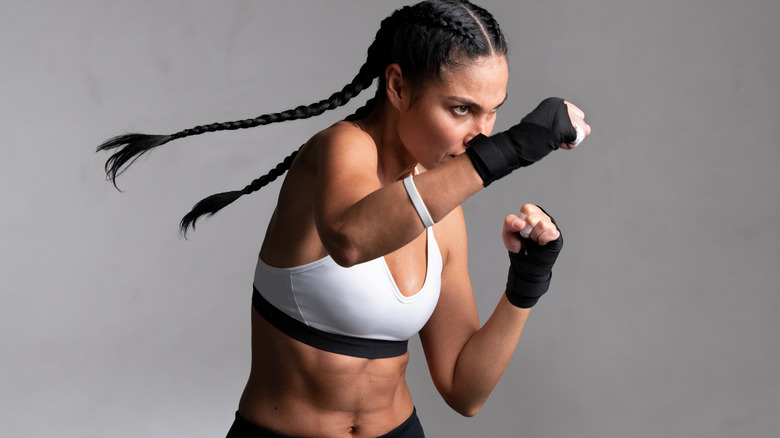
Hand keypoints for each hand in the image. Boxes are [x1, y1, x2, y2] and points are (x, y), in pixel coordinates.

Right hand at [466, 97, 588, 185]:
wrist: (517, 144)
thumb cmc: (531, 137)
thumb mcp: (550, 125)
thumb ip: (568, 124)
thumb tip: (588, 130)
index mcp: (555, 102)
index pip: (576, 115)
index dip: (566, 127)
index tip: (551, 130)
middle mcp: (560, 105)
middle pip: (581, 121)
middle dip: (571, 132)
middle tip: (553, 136)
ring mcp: (563, 115)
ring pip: (581, 130)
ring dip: (570, 139)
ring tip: (554, 139)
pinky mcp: (565, 126)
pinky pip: (576, 139)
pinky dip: (568, 145)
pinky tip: (555, 143)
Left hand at [502, 204, 560, 252]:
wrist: (523, 258)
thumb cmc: (517, 242)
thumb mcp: (507, 231)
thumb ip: (509, 222)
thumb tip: (521, 223)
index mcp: (530, 212)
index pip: (527, 209)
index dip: (522, 222)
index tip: (521, 229)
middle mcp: (541, 216)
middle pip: (533, 218)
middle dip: (527, 231)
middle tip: (528, 236)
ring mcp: (550, 225)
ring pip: (543, 224)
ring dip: (535, 236)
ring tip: (534, 239)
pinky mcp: (555, 234)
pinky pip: (552, 233)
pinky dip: (543, 239)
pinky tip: (541, 242)